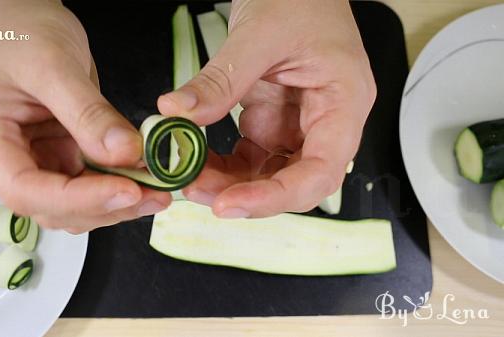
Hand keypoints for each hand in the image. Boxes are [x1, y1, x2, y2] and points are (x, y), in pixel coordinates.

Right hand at [0, 0, 170, 232]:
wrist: (23, 18)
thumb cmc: (21, 31)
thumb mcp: (54, 64)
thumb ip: (89, 113)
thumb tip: (127, 154)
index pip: (24, 189)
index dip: (77, 199)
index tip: (126, 191)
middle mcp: (3, 159)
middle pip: (51, 205)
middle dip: (104, 206)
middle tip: (154, 195)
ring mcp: (33, 160)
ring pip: (73, 204)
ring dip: (114, 204)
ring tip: (156, 191)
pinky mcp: (58, 155)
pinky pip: (88, 184)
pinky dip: (117, 186)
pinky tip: (145, 179)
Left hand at [157, 0, 375, 217]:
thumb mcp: (258, 35)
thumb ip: (220, 80)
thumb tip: (177, 114)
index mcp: (343, 103)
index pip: (320, 171)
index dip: (276, 197)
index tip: (230, 204)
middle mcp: (325, 124)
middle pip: (294, 182)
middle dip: (246, 193)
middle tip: (197, 189)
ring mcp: (297, 126)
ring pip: (267, 175)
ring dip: (228, 183)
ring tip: (187, 175)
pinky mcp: (273, 123)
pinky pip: (249, 157)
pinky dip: (221, 165)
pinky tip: (195, 160)